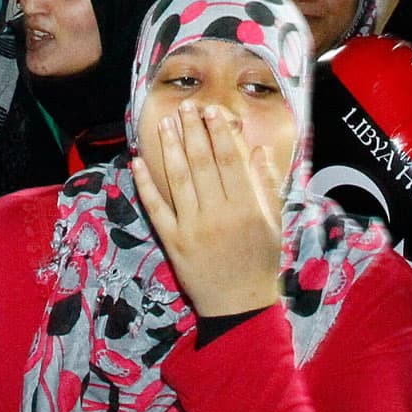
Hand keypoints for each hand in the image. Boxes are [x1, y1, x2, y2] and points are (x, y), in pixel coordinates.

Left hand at [130, 103, 283, 318]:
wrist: (239, 305)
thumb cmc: (260, 262)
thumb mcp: (273, 223)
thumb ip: (266, 185)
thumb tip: (257, 149)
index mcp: (246, 207)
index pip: (229, 160)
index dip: (219, 132)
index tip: (211, 111)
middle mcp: (218, 214)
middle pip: (201, 163)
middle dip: (192, 131)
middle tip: (185, 106)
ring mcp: (192, 228)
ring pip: (178, 179)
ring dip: (169, 148)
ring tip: (163, 123)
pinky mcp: (173, 242)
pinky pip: (156, 208)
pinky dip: (146, 184)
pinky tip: (138, 162)